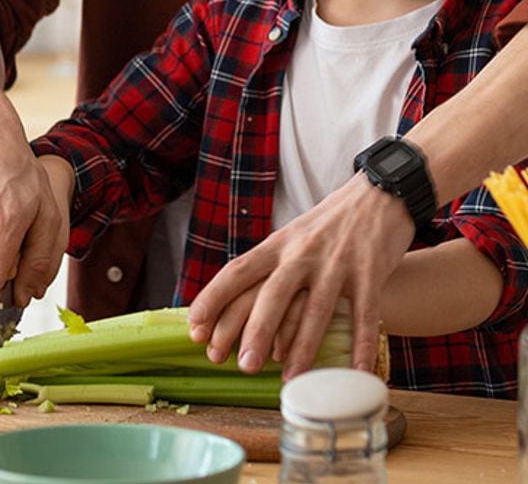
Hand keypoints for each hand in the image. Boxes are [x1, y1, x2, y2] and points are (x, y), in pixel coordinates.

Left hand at [187, 174, 413, 377]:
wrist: (378, 194)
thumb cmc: (328, 225)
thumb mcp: (292, 238)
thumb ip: (270, 267)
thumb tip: (236, 304)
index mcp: (277, 244)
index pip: (237, 271)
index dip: (213, 298)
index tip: (194, 327)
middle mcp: (301, 253)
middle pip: (272, 294)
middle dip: (255, 331)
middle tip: (243, 366)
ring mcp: (335, 262)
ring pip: (315, 310)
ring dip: (302, 348)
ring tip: (290, 378)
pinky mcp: (369, 271)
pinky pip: (364, 315)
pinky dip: (360, 346)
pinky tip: (357, 372)